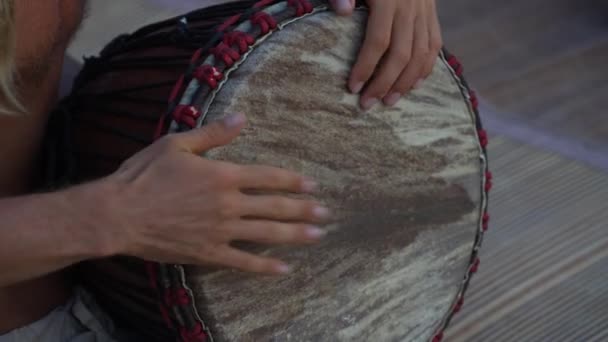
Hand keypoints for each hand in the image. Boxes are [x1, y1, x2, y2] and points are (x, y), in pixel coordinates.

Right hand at [101, 113, 329, 274]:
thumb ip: (213, 134)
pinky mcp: (209, 252)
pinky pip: (243, 262)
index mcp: (223, 175)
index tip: (312, 185)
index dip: (293, 181)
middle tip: (325, 213)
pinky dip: (264, 266)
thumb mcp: (177, 144)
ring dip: (295, 235)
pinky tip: (283, 269)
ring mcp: (221, 231)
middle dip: (303, 210)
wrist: (118, 214)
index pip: (268, 177)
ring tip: (317, 236)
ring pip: (266, 234)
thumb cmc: (144, 175)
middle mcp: (229, 204)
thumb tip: (242, 119)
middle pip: (275, 207)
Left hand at [329, 0, 442, 107]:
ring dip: (406, 82)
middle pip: (401, 54)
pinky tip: (414, 85)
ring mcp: (424, 9)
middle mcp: (410, 6)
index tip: (353, 88)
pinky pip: (434, 44)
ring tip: (389, 101)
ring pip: (421, 53)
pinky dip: (426, 67)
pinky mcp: (432, 11)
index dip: (366, 67)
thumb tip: (343, 12)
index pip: (378, 40)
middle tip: (367, 105)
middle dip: (384, 83)